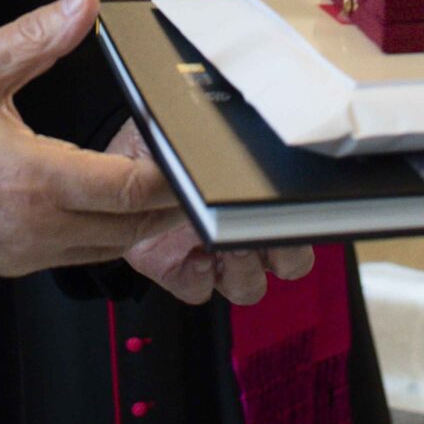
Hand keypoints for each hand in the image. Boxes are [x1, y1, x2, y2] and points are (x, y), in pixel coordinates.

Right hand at [0, 0, 184, 275]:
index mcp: (36, 180)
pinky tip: (101, 205)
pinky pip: (74, 257)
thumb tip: (82, 4)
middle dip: (168, 204)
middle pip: (131, 229)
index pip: (131, 191)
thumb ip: (37, 38)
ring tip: (155, 188)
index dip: (172, 177)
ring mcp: (22, 254)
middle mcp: (36, 228)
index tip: (194, 158)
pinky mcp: (8, 266)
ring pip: (106, 250)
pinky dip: (100, 236)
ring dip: (137, 224)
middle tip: (192, 174)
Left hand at [111, 125, 314, 304]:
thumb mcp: (195, 132)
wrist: (120, 162)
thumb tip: (236, 138)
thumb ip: (220, 138)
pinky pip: (197, 291)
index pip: (301, 224)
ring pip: (249, 286)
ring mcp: (212, 255)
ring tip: (224, 243)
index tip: (291, 213)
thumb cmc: (165, 142)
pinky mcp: (176, 271)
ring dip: (243, 271)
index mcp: (253, 199)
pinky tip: (190, 256)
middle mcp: (240, 232)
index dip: (303, 227)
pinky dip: (197, 280)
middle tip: (261, 230)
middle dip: (284, 253)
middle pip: (290, 262)